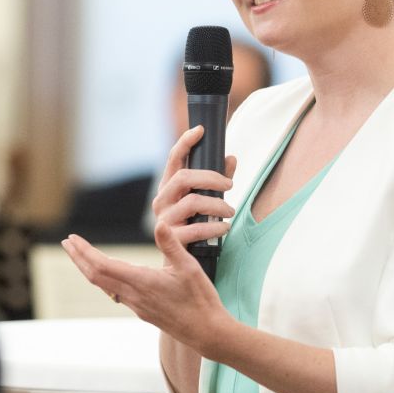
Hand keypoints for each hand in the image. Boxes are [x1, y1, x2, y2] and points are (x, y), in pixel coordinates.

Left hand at [60, 125, 239, 351]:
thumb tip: (159, 223)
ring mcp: (137, 306)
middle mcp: (133, 296)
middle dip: (79, 258)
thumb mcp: (189, 267)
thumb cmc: (201, 300)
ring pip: (104, 286)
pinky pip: (116, 293)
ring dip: (89, 269)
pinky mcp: (143, 311)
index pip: (102, 266)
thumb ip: (171, 245)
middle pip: (96, 276)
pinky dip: (105, 279)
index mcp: (141, 282)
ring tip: (81, 255)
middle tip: (66, 243)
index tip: (72, 239)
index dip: (84, 252)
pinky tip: (108, 274)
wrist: (207, 333)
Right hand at [149, 124, 237, 250]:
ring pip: (192, 202)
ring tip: (230, 211)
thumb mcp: (206, 200)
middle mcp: (161, 200)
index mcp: (169, 187)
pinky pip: (195, 229)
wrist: (180, 262)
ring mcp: (164, 219)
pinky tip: (225, 228)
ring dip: (217, 205)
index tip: (200, 130)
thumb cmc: (194, 225)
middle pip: (184, 178)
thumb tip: (231, 158)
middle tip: (230, 185)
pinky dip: (214, 227)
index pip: (174, 158)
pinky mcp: (171, 239)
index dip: (185, 142)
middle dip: (211, 178)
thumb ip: (218, 180)